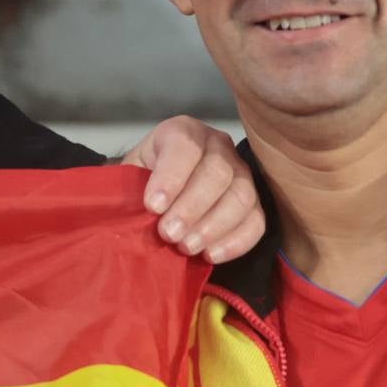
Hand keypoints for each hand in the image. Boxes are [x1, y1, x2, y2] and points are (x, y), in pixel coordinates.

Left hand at [122, 116, 263, 263]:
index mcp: (182, 132)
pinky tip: (210, 255)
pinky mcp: (254, 202)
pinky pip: (256, 221)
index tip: (153, 207)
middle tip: (168, 234)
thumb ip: (130, 189)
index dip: (171, 178)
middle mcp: (217, 146)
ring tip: (186, 248)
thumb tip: (132, 214)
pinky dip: (235, 242)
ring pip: (241, 197)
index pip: (185, 147)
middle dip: (191, 207)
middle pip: (217, 173)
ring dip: (213, 226)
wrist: (158, 191)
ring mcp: (241, 173)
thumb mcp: (129, 176)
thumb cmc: (142, 181)